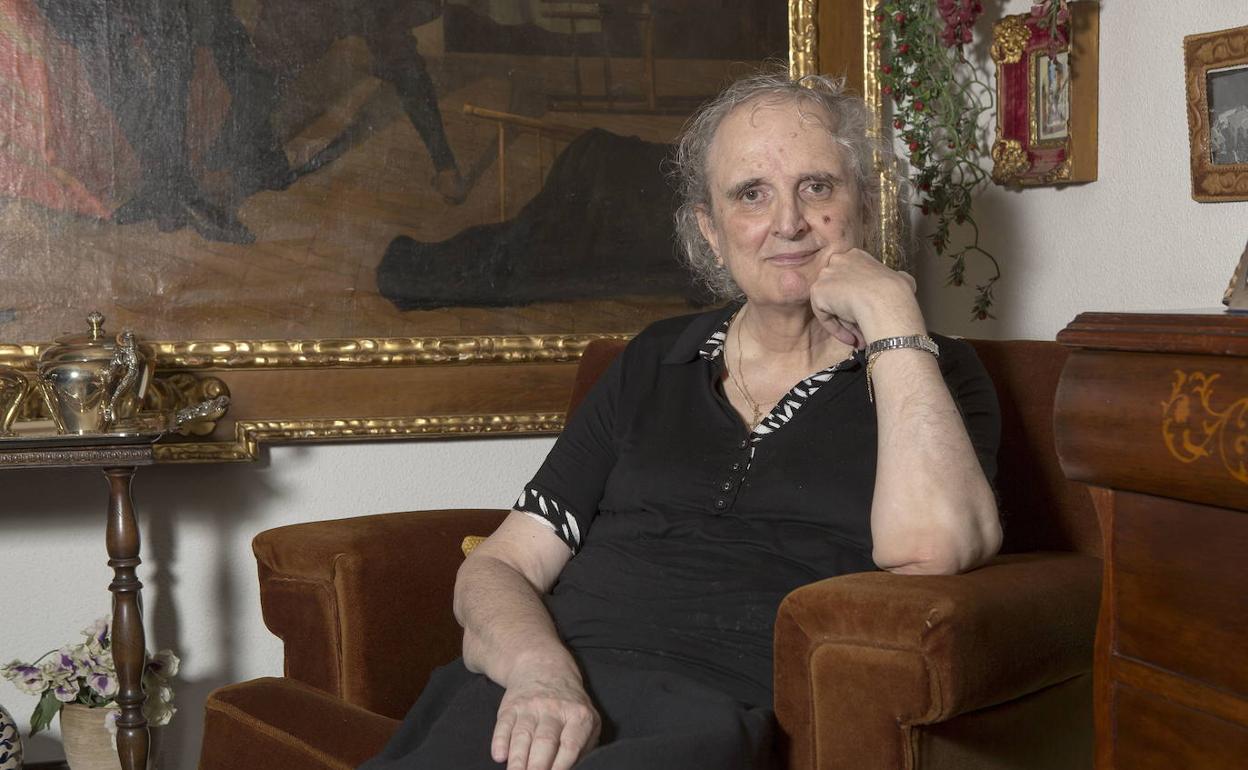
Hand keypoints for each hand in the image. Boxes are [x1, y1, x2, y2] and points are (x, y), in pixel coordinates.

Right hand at [492, 671, 600, 769]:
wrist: (544, 667)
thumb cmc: (569, 705)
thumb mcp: (586, 719)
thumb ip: (583, 746)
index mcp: (578, 716)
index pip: (571, 744)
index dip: (562, 766)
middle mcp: (554, 709)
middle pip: (545, 742)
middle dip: (537, 767)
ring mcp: (530, 706)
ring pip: (523, 736)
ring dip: (517, 760)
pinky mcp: (511, 706)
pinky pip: (503, 725)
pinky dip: (500, 742)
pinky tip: (499, 756)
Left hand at [809, 247, 923, 345]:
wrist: (885, 300)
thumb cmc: (897, 292)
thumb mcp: (902, 278)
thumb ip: (895, 278)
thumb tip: (903, 281)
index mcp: (856, 255)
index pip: (851, 278)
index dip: (859, 297)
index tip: (869, 311)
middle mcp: (838, 260)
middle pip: (840, 292)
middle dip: (850, 312)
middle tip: (864, 329)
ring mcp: (825, 275)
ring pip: (832, 305)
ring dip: (845, 322)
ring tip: (860, 336)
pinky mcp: (817, 291)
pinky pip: (824, 315)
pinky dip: (836, 329)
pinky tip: (851, 338)